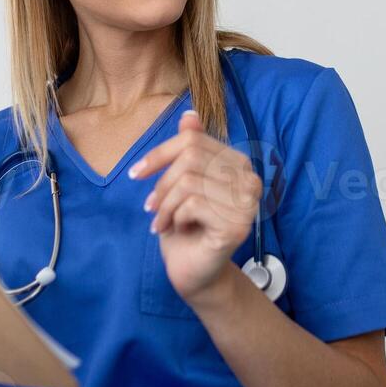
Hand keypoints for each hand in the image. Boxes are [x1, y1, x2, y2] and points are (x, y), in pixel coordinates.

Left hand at [129, 110, 261, 304]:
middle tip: (152, 208)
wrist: (194, 270)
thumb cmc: (186, 225)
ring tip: (163, 221)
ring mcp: (247, 204)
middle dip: (162, 185)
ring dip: (166, 206)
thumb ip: (190, 149)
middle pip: (190, 158)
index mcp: (238, 163)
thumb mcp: (181, 183)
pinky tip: (178, 229)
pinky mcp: (237, 225)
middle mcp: (250, 180)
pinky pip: (193, 205)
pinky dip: (175, 218)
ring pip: (188, 182)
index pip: (194, 140)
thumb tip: (189, 115)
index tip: (135, 173)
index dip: (160, 154)